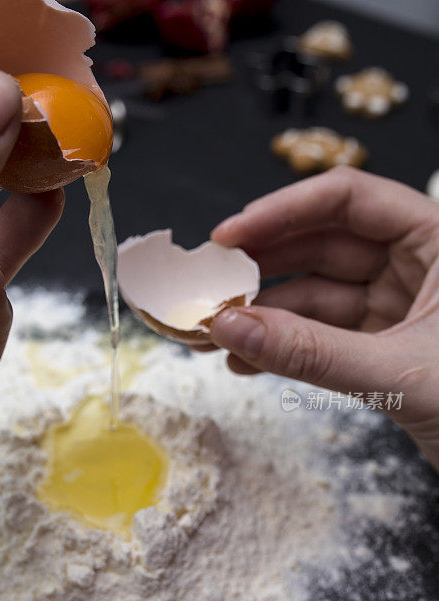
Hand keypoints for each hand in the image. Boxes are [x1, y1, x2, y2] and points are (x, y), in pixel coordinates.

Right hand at [210, 166, 438, 470]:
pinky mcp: (384, 345)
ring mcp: (399, 306)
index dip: (283, 211)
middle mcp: (420, 265)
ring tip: (215, 334)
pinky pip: (324, 335)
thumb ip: (312, 353)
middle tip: (209, 287)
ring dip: (265, 315)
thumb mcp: (398, 373)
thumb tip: (232, 326)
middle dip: (262, 269)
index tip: (228, 236)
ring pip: (317, 295)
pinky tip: (247, 359)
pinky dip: (286, 347)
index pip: (350, 201)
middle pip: (323, 246)